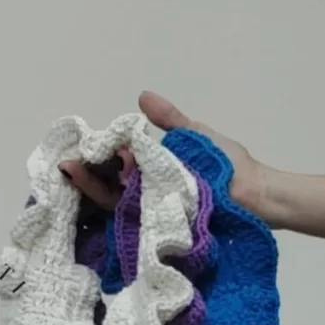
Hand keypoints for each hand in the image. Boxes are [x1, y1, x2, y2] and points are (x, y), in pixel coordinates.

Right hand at [59, 91, 281, 222]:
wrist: (259, 195)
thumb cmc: (230, 168)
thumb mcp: (196, 136)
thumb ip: (170, 120)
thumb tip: (142, 95)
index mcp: (154, 175)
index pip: (116, 168)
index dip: (95, 160)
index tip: (77, 150)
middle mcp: (151, 196)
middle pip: (110, 188)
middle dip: (86, 177)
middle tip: (65, 165)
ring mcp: (158, 213)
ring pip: (119, 205)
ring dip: (95, 190)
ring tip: (74, 174)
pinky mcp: (167, 228)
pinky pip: (139, 222)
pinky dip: (119, 209)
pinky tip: (101, 196)